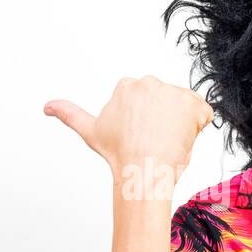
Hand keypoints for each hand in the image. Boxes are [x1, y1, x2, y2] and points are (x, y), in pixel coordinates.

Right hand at [44, 76, 214, 180]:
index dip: (147, 122)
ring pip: (184, 110)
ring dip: (181, 126)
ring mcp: (173, 92)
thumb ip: (69, 113)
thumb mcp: (90, 130)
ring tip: (167, 144)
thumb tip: (47, 106)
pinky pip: (204, 115)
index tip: (140, 136)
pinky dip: (198, 129)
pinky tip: (183, 141)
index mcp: (128, 85)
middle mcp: (150, 82)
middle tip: (154, 143)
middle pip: (166, 104)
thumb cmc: (118, 153)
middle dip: (164, 122)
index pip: (147, 102)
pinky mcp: (194, 104)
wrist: (142, 168)